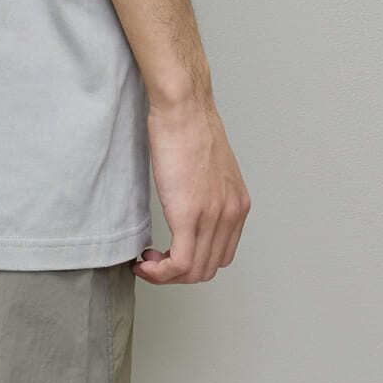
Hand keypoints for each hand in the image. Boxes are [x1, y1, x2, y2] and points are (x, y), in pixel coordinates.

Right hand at [136, 97, 249, 283]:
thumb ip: (206, 190)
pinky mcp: (188, 215)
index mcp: (237, 204)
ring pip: (194, 271)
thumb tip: (187, 203)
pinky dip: (160, 273)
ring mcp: (212, 217)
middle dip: (178, 274)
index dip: (194, 262)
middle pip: (209, 268)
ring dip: (167, 276)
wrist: (183, 106)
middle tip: (154, 262)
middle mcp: (231, 214)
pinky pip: (180, 263)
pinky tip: (145, 263)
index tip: (170, 254)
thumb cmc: (188, 125)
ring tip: (147, 263)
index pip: (222, 254)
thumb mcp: (209, 166)